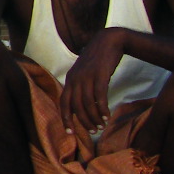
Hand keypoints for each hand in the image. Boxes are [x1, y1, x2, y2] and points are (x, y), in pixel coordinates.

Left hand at [58, 28, 123, 145]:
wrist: (109, 40)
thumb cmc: (98, 60)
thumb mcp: (84, 72)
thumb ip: (80, 86)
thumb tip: (79, 105)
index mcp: (70, 79)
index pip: (63, 102)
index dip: (65, 118)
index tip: (70, 133)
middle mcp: (75, 78)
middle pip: (76, 106)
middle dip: (83, 121)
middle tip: (93, 131)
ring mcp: (87, 76)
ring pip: (88, 104)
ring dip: (94, 118)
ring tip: (101, 125)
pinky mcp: (100, 75)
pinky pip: (100, 97)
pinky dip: (103, 109)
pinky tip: (107, 116)